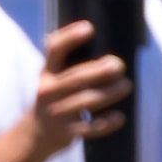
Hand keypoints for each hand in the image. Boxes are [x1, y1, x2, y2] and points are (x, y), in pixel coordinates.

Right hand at [26, 23, 130, 161]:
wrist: (35, 134)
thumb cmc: (54, 99)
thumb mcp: (52, 79)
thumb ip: (68, 64)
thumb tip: (102, 48)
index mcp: (47, 72)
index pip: (54, 49)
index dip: (70, 37)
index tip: (89, 28)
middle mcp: (48, 90)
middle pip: (76, 77)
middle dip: (99, 70)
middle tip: (119, 65)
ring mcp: (57, 112)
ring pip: (85, 101)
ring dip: (109, 93)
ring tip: (126, 85)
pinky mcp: (66, 132)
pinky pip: (89, 128)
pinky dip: (106, 123)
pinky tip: (120, 116)